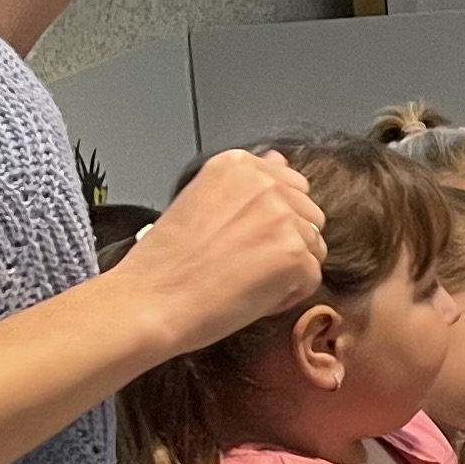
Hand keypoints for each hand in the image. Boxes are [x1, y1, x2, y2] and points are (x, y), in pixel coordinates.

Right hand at [114, 148, 325, 352]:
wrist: (150, 302)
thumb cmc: (164, 264)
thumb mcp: (199, 200)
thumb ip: (245, 183)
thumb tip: (278, 160)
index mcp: (237, 165)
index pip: (290, 184)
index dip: (273, 219)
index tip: (245, 236)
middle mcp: (264, 184)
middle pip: (309, 214)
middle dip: (287, 241)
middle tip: (243, 262)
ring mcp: (283, 219)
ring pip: (314, 247)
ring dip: (288, 268)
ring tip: (243, 279)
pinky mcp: (295, 255)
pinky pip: (311, 278)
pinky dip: (288, 295)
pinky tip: (249, 296)